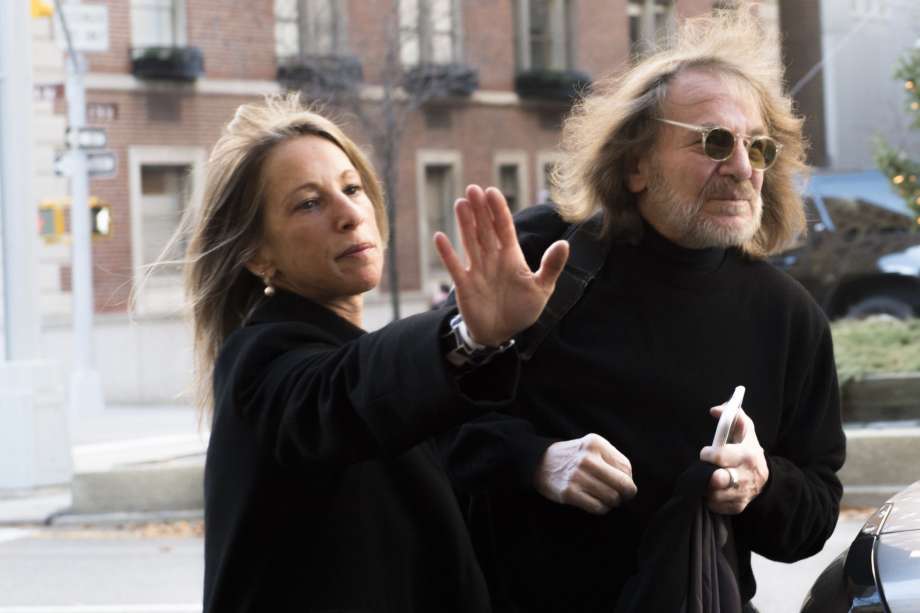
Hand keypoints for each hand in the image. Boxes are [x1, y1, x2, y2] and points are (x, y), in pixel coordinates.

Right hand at [434, 185, 568, 345]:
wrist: (502, 334)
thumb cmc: (522, 309)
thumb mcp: (542, 289)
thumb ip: (551, 266)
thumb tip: (564, 244)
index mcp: (511, 256)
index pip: (504, 227)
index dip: (498, 210)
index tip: (492, 192)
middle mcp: (492, 258)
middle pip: (485, 229)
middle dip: (480, 210)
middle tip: (473, 189)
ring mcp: (477, 270)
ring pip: (470, 242)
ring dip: (465, 224)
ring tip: (460, 203)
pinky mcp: (464, 285)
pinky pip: (455, 266)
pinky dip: (447, 253)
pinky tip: (440, 237)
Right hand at [534, 433, 636, 514]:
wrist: (540, 462)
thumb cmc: (573, 457)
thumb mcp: (591, 447)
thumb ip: (612, 459)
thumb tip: (630, 483)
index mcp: (595, 444)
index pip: (626, 467)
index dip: (628, 479)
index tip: (622, 484)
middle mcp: (587, 458)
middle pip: (623, 484)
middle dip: (626, 494)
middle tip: (621, 497)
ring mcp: (577, 476)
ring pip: (612, 497)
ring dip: (612, 502)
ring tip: (605, 499)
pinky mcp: (569, 492)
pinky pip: (597, 507)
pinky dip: (601, 509)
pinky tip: (597, 504)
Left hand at [699, 406, 768, 514]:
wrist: (765, 478)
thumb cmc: (748, 449)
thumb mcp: (745, 429)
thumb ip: (733, 415)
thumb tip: (714, 410)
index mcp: (747, 455)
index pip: (720, 456)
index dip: (708, 454)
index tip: (706, 452)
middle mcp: (746, 476)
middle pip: (718, 480)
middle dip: (707, 475)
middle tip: (707, 469)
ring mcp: (742, 494)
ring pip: (714, 495)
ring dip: (706, 486)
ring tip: (708, 478)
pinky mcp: (738, 506)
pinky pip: (716, 505)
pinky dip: (711, 499)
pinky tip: (714, 489)